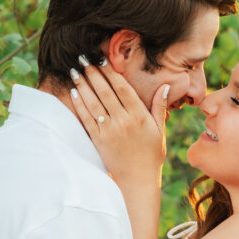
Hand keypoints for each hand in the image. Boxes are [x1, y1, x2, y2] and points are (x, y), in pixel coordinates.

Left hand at [69, 60, 169, 187]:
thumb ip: (159, 107)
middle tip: (82, 58)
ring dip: (82, 85)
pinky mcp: (98, 140)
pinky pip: (86, 119)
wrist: (138, 181)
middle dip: (93, 73)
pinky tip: (73, 92)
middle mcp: (123, 121)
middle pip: (105, 92)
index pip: (123, 88)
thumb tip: (165, 86)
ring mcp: (109, 131)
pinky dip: (79, 104)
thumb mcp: (160, 130)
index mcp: (139, 116)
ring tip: (74, 70)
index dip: (111, 72)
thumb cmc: (151, 155)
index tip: (102, 59)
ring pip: (93, 102)